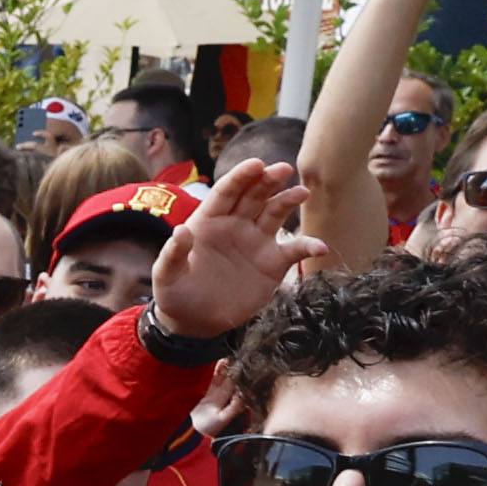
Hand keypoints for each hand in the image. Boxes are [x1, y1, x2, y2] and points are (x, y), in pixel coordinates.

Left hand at [145, 154, 313, 343]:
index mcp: (208, 221)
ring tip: (301, 193)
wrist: (195, 322)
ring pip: (275, 213)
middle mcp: (235, 225)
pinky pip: (295, 250)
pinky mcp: (273, 262)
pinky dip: (308, 246)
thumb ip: (173, 254)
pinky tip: (320, 247)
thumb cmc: (175, 294)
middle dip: (268, 180)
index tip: (256, 164)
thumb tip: (181, 230)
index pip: (226, 192)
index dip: (241, 177)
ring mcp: (256, 241)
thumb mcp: (167, 276)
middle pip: (254, 196)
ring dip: (289, 201)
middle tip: (283, 169)